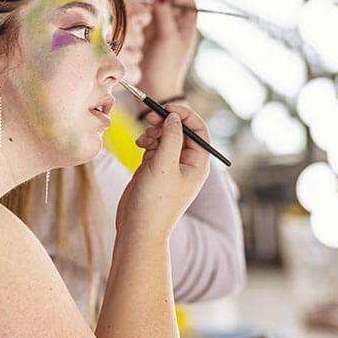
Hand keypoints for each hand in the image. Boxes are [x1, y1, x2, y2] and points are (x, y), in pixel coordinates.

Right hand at [116, 104, 209, 239]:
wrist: (138, 229)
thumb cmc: (155, 202)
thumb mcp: (164, 165)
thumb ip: (171, 137)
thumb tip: (174, 117)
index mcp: (198, 164)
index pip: (199, 130)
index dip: (185, 115)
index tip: (167, 108)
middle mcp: (187, 164)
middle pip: (181, 131)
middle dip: (166, 122)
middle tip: (149, 118)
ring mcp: (170, 167)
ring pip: (166, 137)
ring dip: (154, 132)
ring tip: (143, 138)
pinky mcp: (155, 170)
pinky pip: (155, 146)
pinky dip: (147, 141)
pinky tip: (139, 145)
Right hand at [139, 0, 197, 100]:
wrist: (153, 88)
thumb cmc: (166, 66)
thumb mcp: (168, 38)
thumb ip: (165, 14)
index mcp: (185, 27)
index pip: (186, 3)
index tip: (167, 3)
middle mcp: (173, 27)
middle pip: (166, 5)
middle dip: (156, 6)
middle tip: (149, 14)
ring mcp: (158, 32)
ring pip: (151, 12)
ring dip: (144, 15)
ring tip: (140, 24)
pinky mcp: (144, 38)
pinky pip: (140, 22)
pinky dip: (137, 23)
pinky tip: (134, 30)